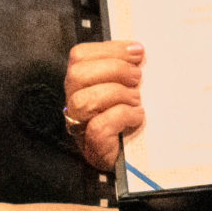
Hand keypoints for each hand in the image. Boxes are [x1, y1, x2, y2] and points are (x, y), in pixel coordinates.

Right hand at [64, 42, 145, 174]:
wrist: (130, 161)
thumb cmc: (127, 120)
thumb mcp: (126, 88)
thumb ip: (125, 69)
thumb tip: (137, 50)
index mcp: (80, 83)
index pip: (79, 56)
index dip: (109, 49)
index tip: (138, 52)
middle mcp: (74, 102)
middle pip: (78, 74)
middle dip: (114, 69)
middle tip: (137, 77)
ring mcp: (80, 125)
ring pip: (85, 100)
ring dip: (118, 94)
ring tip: (137, 99)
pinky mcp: (92, 145)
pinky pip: (101, 125)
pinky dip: (124, 116)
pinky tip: (138, 116)